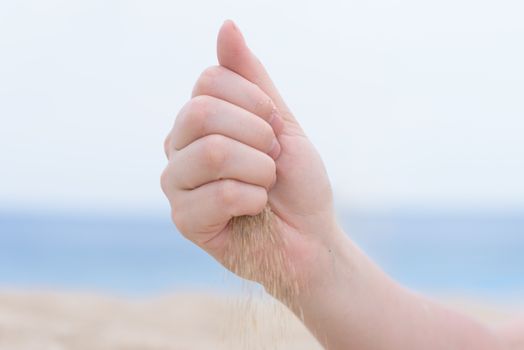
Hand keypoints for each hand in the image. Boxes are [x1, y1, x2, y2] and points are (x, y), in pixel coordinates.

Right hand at [161, 20, 339, 289]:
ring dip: (259, 169)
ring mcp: (177, 184)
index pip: (210, 80)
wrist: (311, 237)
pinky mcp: (185, 220)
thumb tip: (226, 26)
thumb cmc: (296, 182)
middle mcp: (179, 147)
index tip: (274, 130)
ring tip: (265, 186)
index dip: (256, 103)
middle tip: (272, 161)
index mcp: (199, 120)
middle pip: (202, 112)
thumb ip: (251, 78)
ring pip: (211, 152)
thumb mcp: (280, 122)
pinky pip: (222, 194)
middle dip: (258, 136)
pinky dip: (255, 200)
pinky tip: (256, 211)